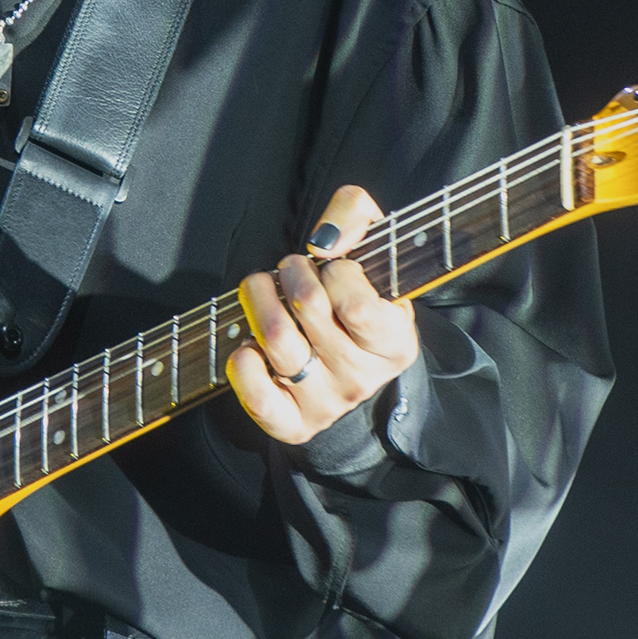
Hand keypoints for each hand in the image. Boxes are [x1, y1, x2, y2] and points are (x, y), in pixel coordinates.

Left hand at [224, 184, 416, 444]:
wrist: (353, 368)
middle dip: (292, 273)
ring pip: (275, 340)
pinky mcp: (292, 424)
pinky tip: (249, 345)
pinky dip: (242, 363)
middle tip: (293, 271)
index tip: (333, 267)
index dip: (337, 272)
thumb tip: (324, 240)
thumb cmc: (359, 298)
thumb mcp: (373, 248)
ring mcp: (327, 404)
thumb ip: (355, 214)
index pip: (358, 304)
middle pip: (308, 310)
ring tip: (267, 293)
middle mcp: (362, 378)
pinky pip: (257, 396)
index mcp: (394, 342)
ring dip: (260, 300)